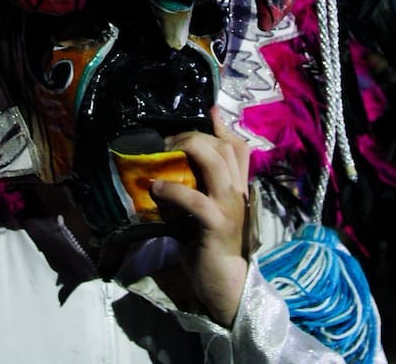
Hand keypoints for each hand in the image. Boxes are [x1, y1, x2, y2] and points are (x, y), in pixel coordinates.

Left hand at [150, 108, 250, 327]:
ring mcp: (230, 207)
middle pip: (225, 147)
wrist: (225, 285)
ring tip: (164, 153)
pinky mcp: (217, 225)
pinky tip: (156, 188)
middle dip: (195, 136)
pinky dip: (174, 190)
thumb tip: (163, 174)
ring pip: (216, 164)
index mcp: (237, 188)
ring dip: (188, 151)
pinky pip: (196, 199)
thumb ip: (192, 191)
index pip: (239, 147)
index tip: (210, 110)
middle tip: (169, 141)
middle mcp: (238, 192)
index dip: (223, 126)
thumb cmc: (209, 249)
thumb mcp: (202, 213)